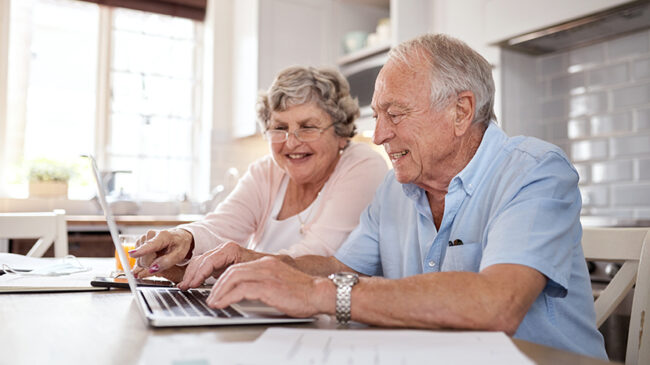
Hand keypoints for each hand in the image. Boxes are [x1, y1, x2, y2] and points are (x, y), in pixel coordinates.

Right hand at [130, 228, 192, 282]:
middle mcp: (150, 234)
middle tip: (162, 261)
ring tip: (159, 256)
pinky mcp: (139, 242)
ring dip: (148, 262)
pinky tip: (153, 256)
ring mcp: (143, 238)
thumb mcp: (179, 255)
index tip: (132, 254)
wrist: (178, 237)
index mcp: (163, 236)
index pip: (150, 245)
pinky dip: (145, 259)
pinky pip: (138, 257)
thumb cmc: (179, 245)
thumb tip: (152, 269)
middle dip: (151, 264)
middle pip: (143, 258)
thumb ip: (166, 262)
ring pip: (139, 259)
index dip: (141, 250)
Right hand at [177, 241, 262, 289]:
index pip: (209, 260)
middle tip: (184, 288)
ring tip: (185, 286)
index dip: (199, 274)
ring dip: (192, 274)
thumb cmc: (265, 267)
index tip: (193, 285)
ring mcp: (221, 256)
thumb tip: (237, 280)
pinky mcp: (220, 263)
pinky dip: (196, 274)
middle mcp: (224, 250)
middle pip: (201, 260)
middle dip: (192, 274)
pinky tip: (192, 284)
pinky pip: (203, 266)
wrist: (274, 265)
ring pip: (200, 263)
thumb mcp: (256, 270)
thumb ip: (241, 275)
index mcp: (231, 250)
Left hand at [205, 256, 333, 317]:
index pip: (234, 264)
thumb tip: (240, 292)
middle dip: (214, 283)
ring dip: (218, 290)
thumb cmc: (300, 292)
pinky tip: (222, 304)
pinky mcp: (269, 286)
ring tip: (212, 302)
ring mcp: (266, 274)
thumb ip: (260, 282)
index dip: (218, 275)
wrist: (319, 293)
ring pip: (233, 277)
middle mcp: (264, 264)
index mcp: (264, 262)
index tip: (209, 286)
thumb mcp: (276, 282)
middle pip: (230, 269)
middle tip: (207, 295)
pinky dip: (228, 297)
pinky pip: (241, 289)